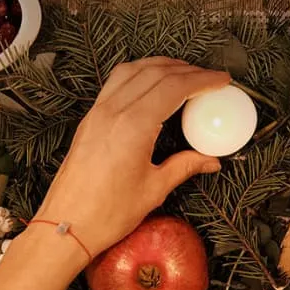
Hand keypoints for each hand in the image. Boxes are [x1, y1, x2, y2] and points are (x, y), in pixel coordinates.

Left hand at [34, 58, 229, 257]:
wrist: (67, 224)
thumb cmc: (108, 212)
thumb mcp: (154, 189)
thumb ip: (184, 166)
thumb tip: (211, 160)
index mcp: (133, 126)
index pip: (174, 87)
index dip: (202, 79)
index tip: (222, 80)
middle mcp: (114, 111)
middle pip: (155, 72)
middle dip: (186, 69)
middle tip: (209, 77)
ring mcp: (98, 112)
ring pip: (133, 70)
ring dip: (161, 65)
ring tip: (183, 73)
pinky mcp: (90, 118)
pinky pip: (116, 82)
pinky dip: (139, 74)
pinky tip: (152, 84)